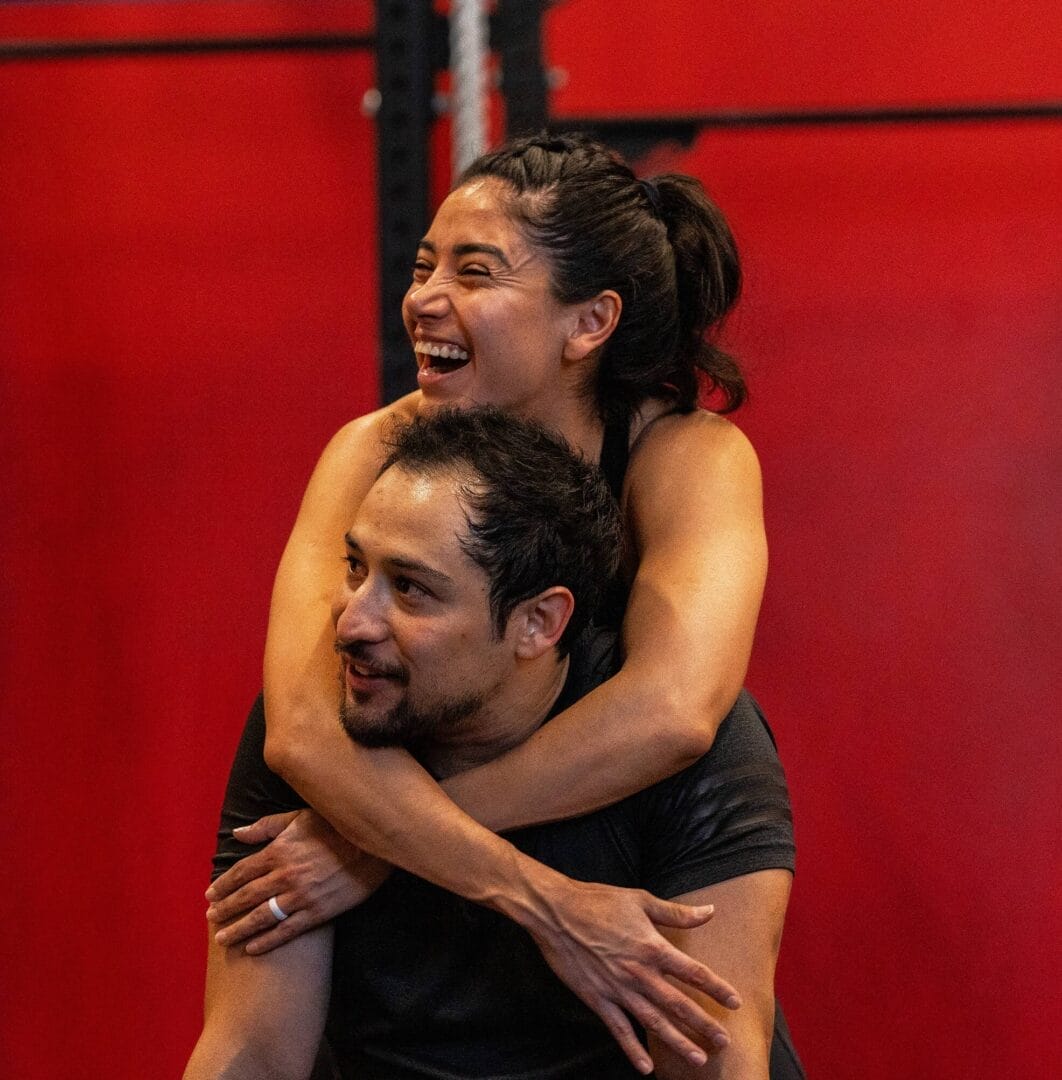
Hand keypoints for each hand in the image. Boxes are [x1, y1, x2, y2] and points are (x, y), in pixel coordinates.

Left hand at [205, 810, 390, 953]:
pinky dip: (266, 942)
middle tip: (210, 918)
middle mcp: (284, 876)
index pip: (242, 871)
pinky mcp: (317, 913)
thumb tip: (237, 834)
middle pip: (246, 896)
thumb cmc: (336, 826)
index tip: (210, 894)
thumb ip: (267, 826)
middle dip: (225, 908)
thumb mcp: (300, 817)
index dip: (223, 884)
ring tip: (223, 938)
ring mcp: (300, 897)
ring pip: (260, 917)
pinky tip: (252, 949)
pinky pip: (285, 931)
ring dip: (238, 928)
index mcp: (279, 851)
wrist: (371, 845)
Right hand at [523, 875, 740, 1074]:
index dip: (717, 988)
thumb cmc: (599, 901)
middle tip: (724, 1042)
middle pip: (679, 1004)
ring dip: (677, 1042)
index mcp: (652, 947)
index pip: (693, 972)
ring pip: (654, 1022)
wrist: (556, 912)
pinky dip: (632, 1050)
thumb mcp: (640, 899)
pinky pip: (618, 1029)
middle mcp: (639, 973)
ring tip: (698, 1059)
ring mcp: (617, 989)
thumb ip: (676, 912)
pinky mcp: (597, 998)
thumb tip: (710, 911)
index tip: (734, 1002)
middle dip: (703, 1025)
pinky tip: (645, 1068)